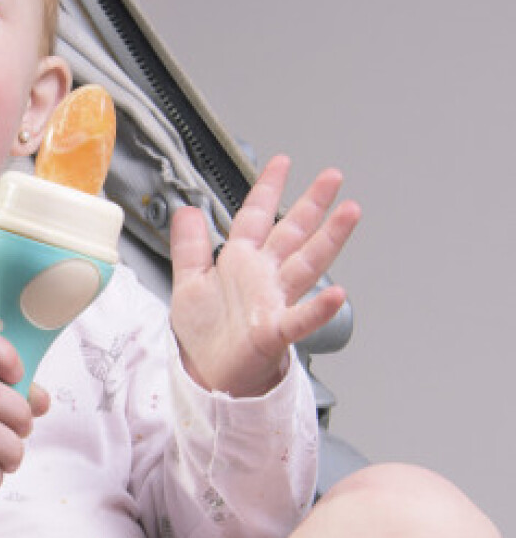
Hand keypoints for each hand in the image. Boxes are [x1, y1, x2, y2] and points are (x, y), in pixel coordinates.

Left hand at [169, 155, 360, 397]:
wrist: (206, 374)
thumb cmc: (204, 333)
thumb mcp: (187, 281)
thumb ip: (189, 245)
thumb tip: (188, 209)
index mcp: (240, 261)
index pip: (256, 216)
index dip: (267, 188)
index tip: (283, 163)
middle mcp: (262, 276)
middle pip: (292, 232)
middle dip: (312, 203)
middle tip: (333, 176)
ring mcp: (273, 301)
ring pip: (306, 264)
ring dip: (329, 239)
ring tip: (349, 213)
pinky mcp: (274, 331)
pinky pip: (300, 318)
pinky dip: (318, 308)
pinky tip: (337, 294)